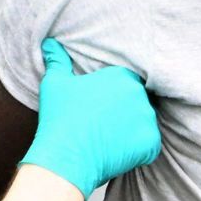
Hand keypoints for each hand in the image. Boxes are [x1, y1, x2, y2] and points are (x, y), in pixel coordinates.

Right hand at [20, 38, 160, 198]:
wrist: (65, 157)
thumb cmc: (59, 118)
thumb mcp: (55, 84)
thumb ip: (57, 61)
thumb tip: (49, 44)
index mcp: (121, 76)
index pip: (126, 82)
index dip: (114, 95)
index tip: (101, 106)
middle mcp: (139, 94)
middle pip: (137, 101)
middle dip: (125, 111)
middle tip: (103, 124)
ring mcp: (147, 119)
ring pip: (144, 122)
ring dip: (132, 129)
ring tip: (109, 139)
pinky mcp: (151, 143)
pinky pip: (149, 145)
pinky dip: (137, 149)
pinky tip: (117, 151)